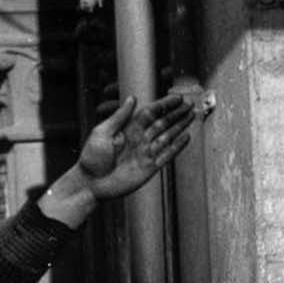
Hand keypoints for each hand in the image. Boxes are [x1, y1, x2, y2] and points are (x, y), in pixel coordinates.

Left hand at [40, 92, 200, 228]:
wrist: (91, 184)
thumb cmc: (92, 158)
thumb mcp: (102, 132)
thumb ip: (119, 116)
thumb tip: (132, 98)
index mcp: (128, 129)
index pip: (150, 113)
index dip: (164, 105)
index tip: (177, 98)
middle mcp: (139, 139)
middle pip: (162, 123)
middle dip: (176, 114)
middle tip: (190, 105)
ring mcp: (145, 153)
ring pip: (167, 136)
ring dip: (180, 127)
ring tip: (192, 116)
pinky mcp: (149, 168)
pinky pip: (167, 155)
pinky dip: (177, 146)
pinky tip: (186, 137)